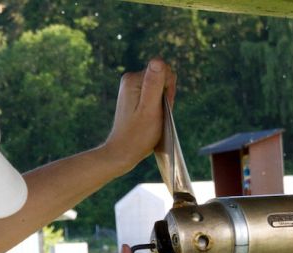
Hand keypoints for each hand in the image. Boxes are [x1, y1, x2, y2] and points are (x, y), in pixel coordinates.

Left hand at [101, 58, 176, 175]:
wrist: (123, 152)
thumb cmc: (138, 134)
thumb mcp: (150, 109)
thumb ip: (154, 84)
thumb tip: (157, 60)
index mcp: (133, 79)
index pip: (165, 71)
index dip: (169, 90)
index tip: (161, 106)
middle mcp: (131, 79)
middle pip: (163, 78)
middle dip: (166, 96)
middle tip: (157, 115)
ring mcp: (132, 88)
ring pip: (160, 88)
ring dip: (163, 103)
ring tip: (153, 118)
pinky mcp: (134, 96)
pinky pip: (155, 96)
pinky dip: (157, 107)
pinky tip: (150, 118)